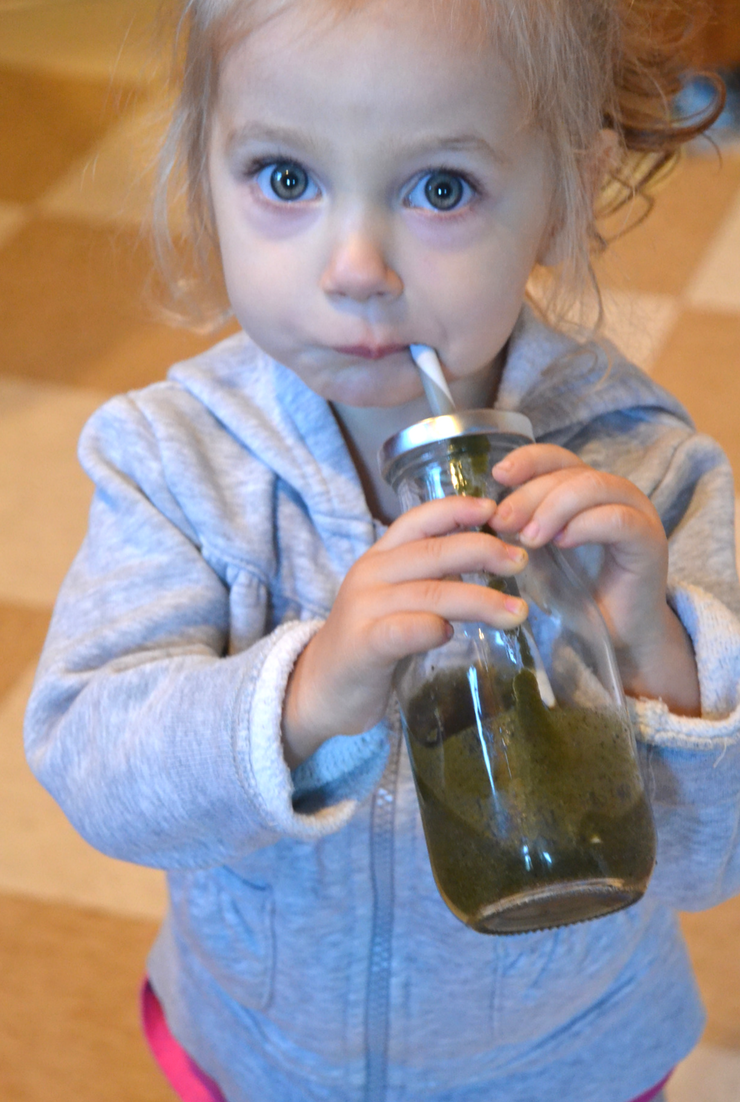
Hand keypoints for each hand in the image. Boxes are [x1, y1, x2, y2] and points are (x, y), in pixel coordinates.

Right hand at [282, 495, 528, 765]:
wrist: (319, 689)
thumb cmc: (370, 642)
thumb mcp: (397, 598)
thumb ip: (431, 578)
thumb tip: (490, 560)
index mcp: (380, 557)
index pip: (419, 521)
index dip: (456, 509)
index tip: (494, 509)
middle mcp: (370, 574)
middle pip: (433, 553)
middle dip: (483, 552)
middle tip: (520, 561)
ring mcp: (364, 609)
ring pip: (429, 593)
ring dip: (479, 599)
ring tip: (516, 612)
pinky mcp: (362, 646)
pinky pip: (402, 630)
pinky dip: (430, 628)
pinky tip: (452, 634)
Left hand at [489, 444, 698, 713]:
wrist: (619, 636)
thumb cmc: (575, 593)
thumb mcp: (537, 555)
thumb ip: (519, 528)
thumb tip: (479, 514)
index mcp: (585, 490)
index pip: (556, 458)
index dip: (527, 461)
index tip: (496, 476)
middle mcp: (613, 492)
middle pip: (569, 471)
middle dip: (529, 494)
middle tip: (501, 522)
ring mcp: (636, 512)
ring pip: (593, 487)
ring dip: (554, 508)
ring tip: (528, 538)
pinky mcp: (649, 539)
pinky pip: (618, 519)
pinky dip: (585, 526)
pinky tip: (561, 543)